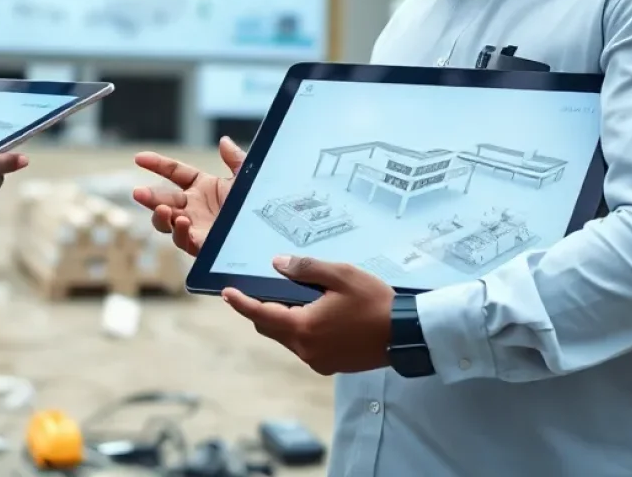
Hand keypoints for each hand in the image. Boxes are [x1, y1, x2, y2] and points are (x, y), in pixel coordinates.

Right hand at [131, 136, 245, 256]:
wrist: (270, 231)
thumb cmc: (257, 205)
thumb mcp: (247, 178)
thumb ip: (235, 159)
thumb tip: (224, 141)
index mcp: (202, 187)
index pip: (173, 172)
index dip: (157, 164)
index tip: (139, 158)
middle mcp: (194, 207)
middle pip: (163, 199)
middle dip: (149, 197)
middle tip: (139, 193)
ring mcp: (195, 226)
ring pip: (166, 223)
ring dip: (160, 216)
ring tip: (162, 209)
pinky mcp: (201, 245)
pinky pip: (184, 240)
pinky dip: (180, 232)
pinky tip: (182, 222)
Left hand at [222, 256, 394, 375]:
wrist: (406, 334)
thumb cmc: (374, 302)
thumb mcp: (339, 275)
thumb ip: (305, 269)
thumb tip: (278, 264)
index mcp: (304, 328)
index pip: (261, 315)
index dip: (241, 303)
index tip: (226, 293)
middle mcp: (306, 350)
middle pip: (270, 328)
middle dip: (261, 309)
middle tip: (261, 287)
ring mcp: (319, 362)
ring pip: (287, 338)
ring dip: (283, 319)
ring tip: (294, 295)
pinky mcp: (331, 366)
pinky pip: (304, 346)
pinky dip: (300, 329)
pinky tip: (313, 312)